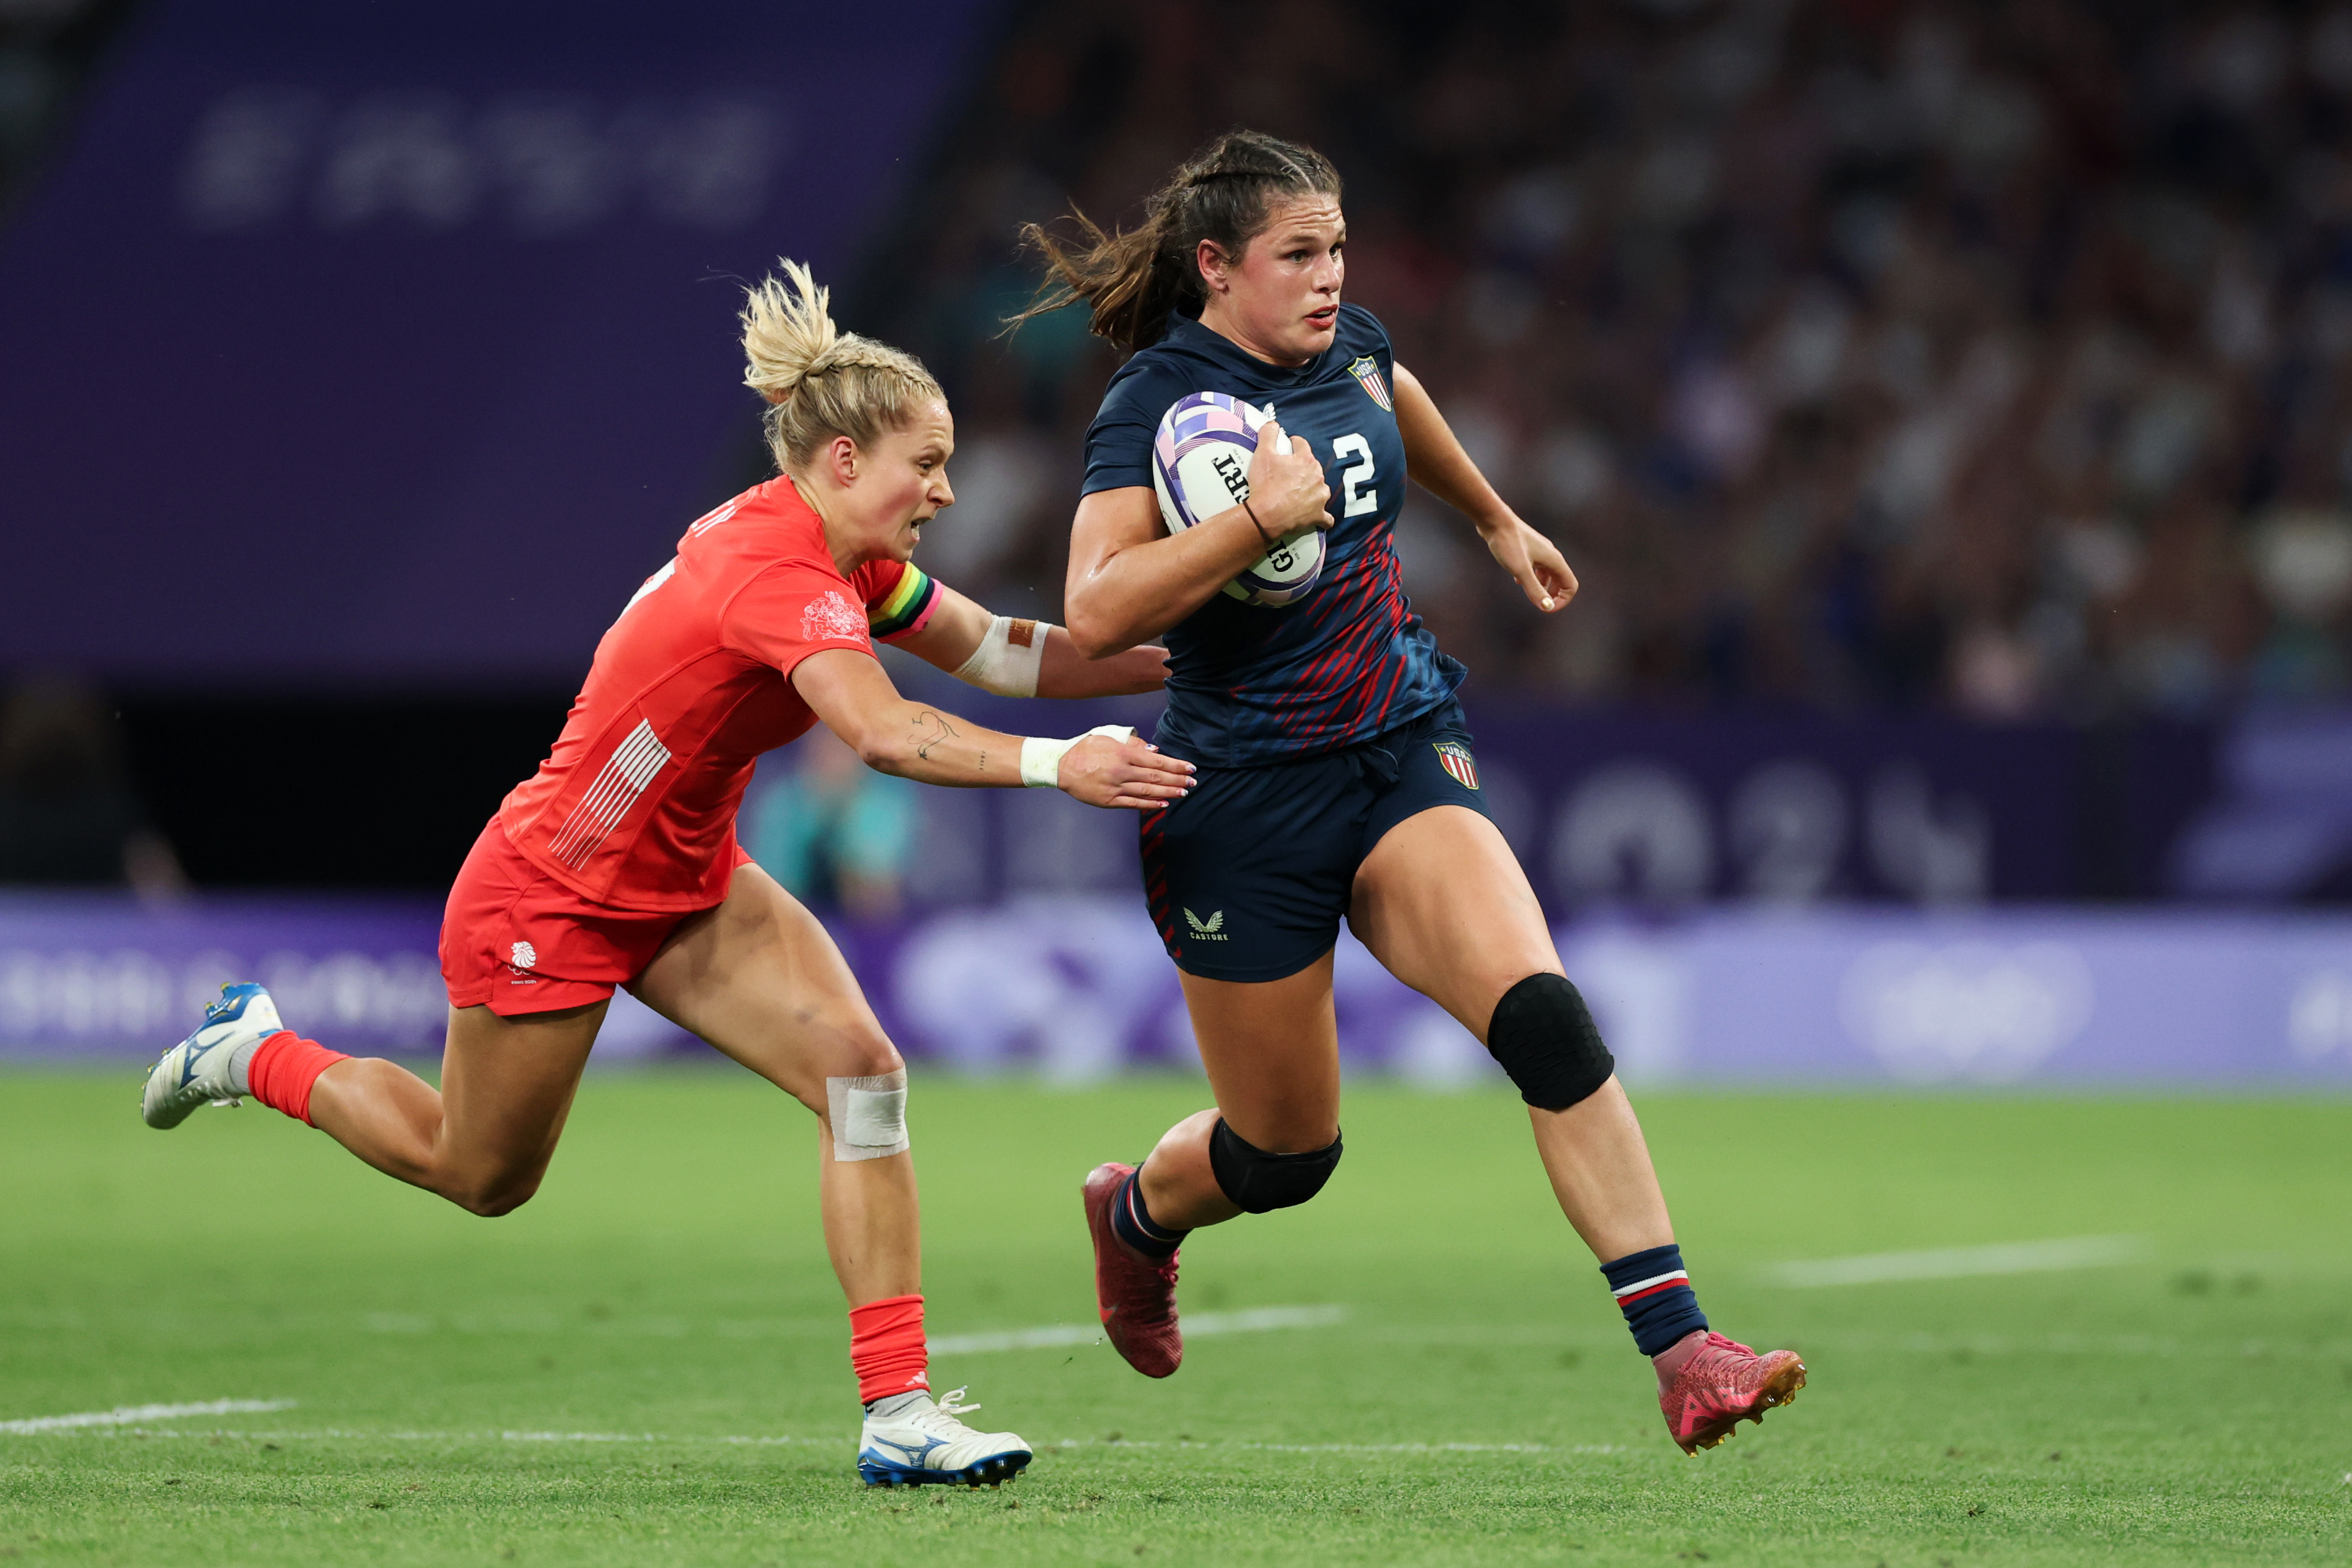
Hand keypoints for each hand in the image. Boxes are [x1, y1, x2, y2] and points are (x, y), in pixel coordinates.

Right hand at [1058, 734, 1195, 810]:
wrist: (1061, 766)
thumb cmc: (1085, 749)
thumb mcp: (1108, 737)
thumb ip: (1132, 743)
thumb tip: (1154, 750)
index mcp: (1122, 754)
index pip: (1156, 761)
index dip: (1176, 765)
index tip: (1190, 768)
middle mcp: (1121, 771)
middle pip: (1156, 778)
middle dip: (1177, 780)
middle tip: (1192, 783)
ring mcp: (1115, 788)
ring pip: (1147, 792)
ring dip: (1168, 793)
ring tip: (1183, 793)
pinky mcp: (1109, 801)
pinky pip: (1133, 804)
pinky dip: (1150, 805)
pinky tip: (1163, 804)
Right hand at [1245, 421, 1333, 535]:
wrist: (1265, 516)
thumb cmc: (1265, 486)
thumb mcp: (1262, 454)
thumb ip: (1268, 434)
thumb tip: (1273, 424)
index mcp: (1305, 460)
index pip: (1302, 444)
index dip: (1293, 443)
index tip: (1288, 446)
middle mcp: (1317, 477)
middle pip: (1312, 466)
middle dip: (1302, 467)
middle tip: (1288, 472)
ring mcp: (1320, 496)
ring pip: (1320, 488)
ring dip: (1313, 488)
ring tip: (1299, 492)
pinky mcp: (1318, 515)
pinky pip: (1326, 517)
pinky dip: (1322, 516)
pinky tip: (1317, 515)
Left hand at [1482, 514, 1577, 611]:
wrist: (1494, 521)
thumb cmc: (1508, 543)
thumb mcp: (1521, 570)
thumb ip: (1535, 589)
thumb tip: (1547, 607)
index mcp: (1554, 560)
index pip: (1571, 586)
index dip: (1562, 600)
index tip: (1546, 609)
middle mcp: (1550, 555)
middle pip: (1561, 581)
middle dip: (1553, 596)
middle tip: (1539, 605)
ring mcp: (1539, 551)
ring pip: (1548, 574)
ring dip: (1542, 587)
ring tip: (1529, 594)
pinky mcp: (1527, 549)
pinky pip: (1536, 567)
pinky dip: (1531, 577)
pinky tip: (1517, 581)